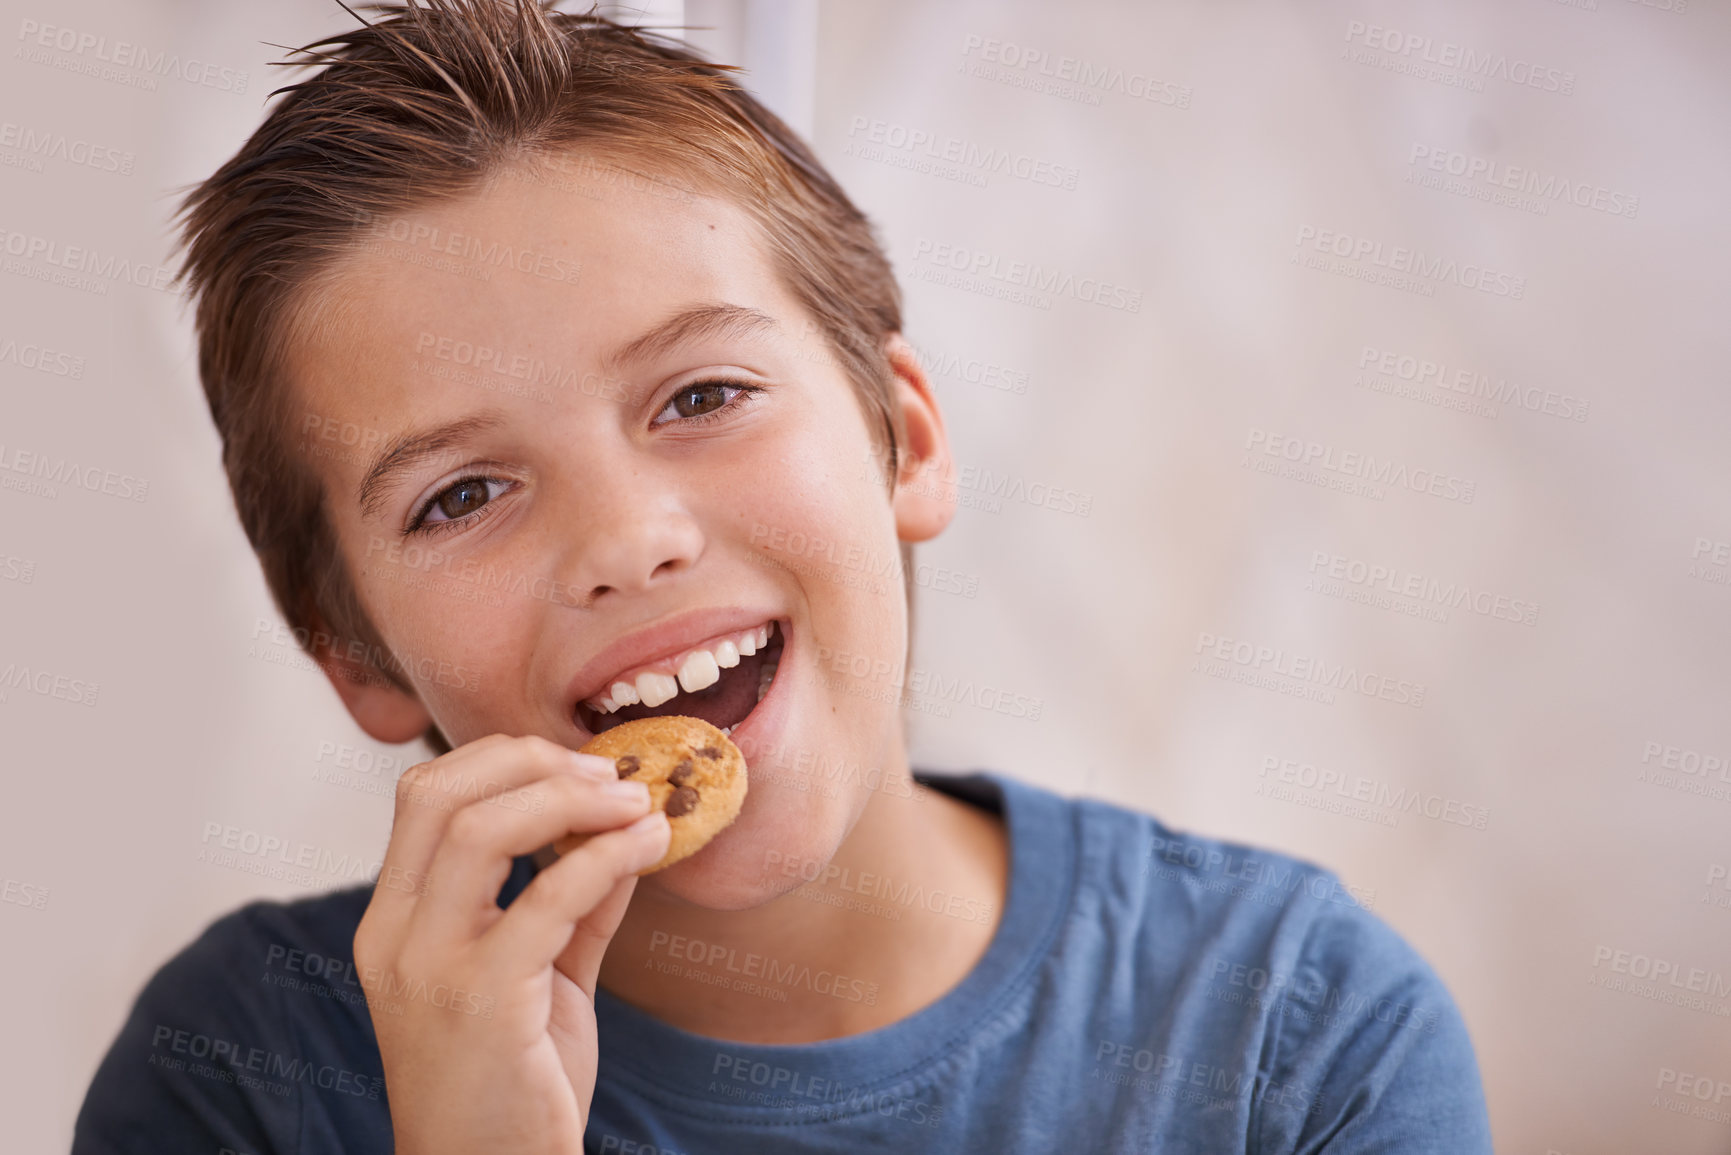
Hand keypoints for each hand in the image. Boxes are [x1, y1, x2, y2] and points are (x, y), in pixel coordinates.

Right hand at [353, 734, 669, 1154]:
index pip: (423, 795)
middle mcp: (394, 936)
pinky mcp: (480, 1001)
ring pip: (481, 830)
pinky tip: (649, 846)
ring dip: (572, 799)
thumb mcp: (542, 979)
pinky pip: (545, 898)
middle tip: (609, 773)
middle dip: (532, 760)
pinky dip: (606, 856)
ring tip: (636, 803)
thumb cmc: (513, 1086)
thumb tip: (624, 831)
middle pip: (439, 792)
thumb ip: (575, 905)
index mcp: (394, 923)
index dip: (503, 759)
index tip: (578, 767)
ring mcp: (429, 968)